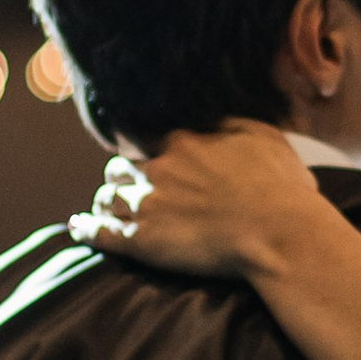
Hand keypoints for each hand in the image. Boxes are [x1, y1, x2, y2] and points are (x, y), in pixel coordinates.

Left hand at [86, 120, 325, 278]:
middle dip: (124, 175)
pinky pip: (99, 231)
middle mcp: (159, 168)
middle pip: (122, 166)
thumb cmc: (282, 190)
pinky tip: (78, 228)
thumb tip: (219, 118)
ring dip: (107, 200)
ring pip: (107, 196)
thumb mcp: (265, 138)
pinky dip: (86, 228)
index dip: (147, 147)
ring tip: (107, 208)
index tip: (148, 153)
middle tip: (131, 186)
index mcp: (186, 141)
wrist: (278, 233)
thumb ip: (233, 124)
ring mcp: (146, 204)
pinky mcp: (141, 240)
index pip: (149, 136)